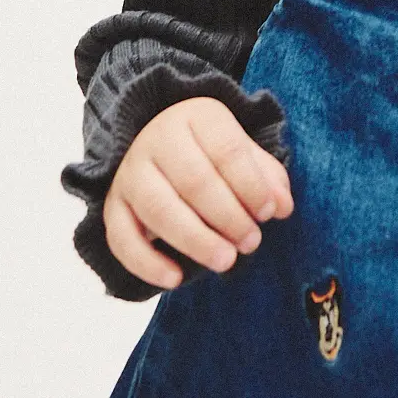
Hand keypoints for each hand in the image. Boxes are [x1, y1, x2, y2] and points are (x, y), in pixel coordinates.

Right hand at [103, 97, 293, 291]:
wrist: (158, 145)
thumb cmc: (211, 154)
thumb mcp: (242, 152)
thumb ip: (266, 177)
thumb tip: (282, 206)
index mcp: (195, 117)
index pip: (227, 150)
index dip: (252, 186)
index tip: (269, 213)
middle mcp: (157, 140)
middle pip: (194, 180)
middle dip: (228, 217)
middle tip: (251, 242)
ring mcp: (131, 172)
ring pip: (159, 209)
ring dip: (195, 241)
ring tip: (226, 261)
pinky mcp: (114, 205)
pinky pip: (122, 238)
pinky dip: (146, 263)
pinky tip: (175, 279)